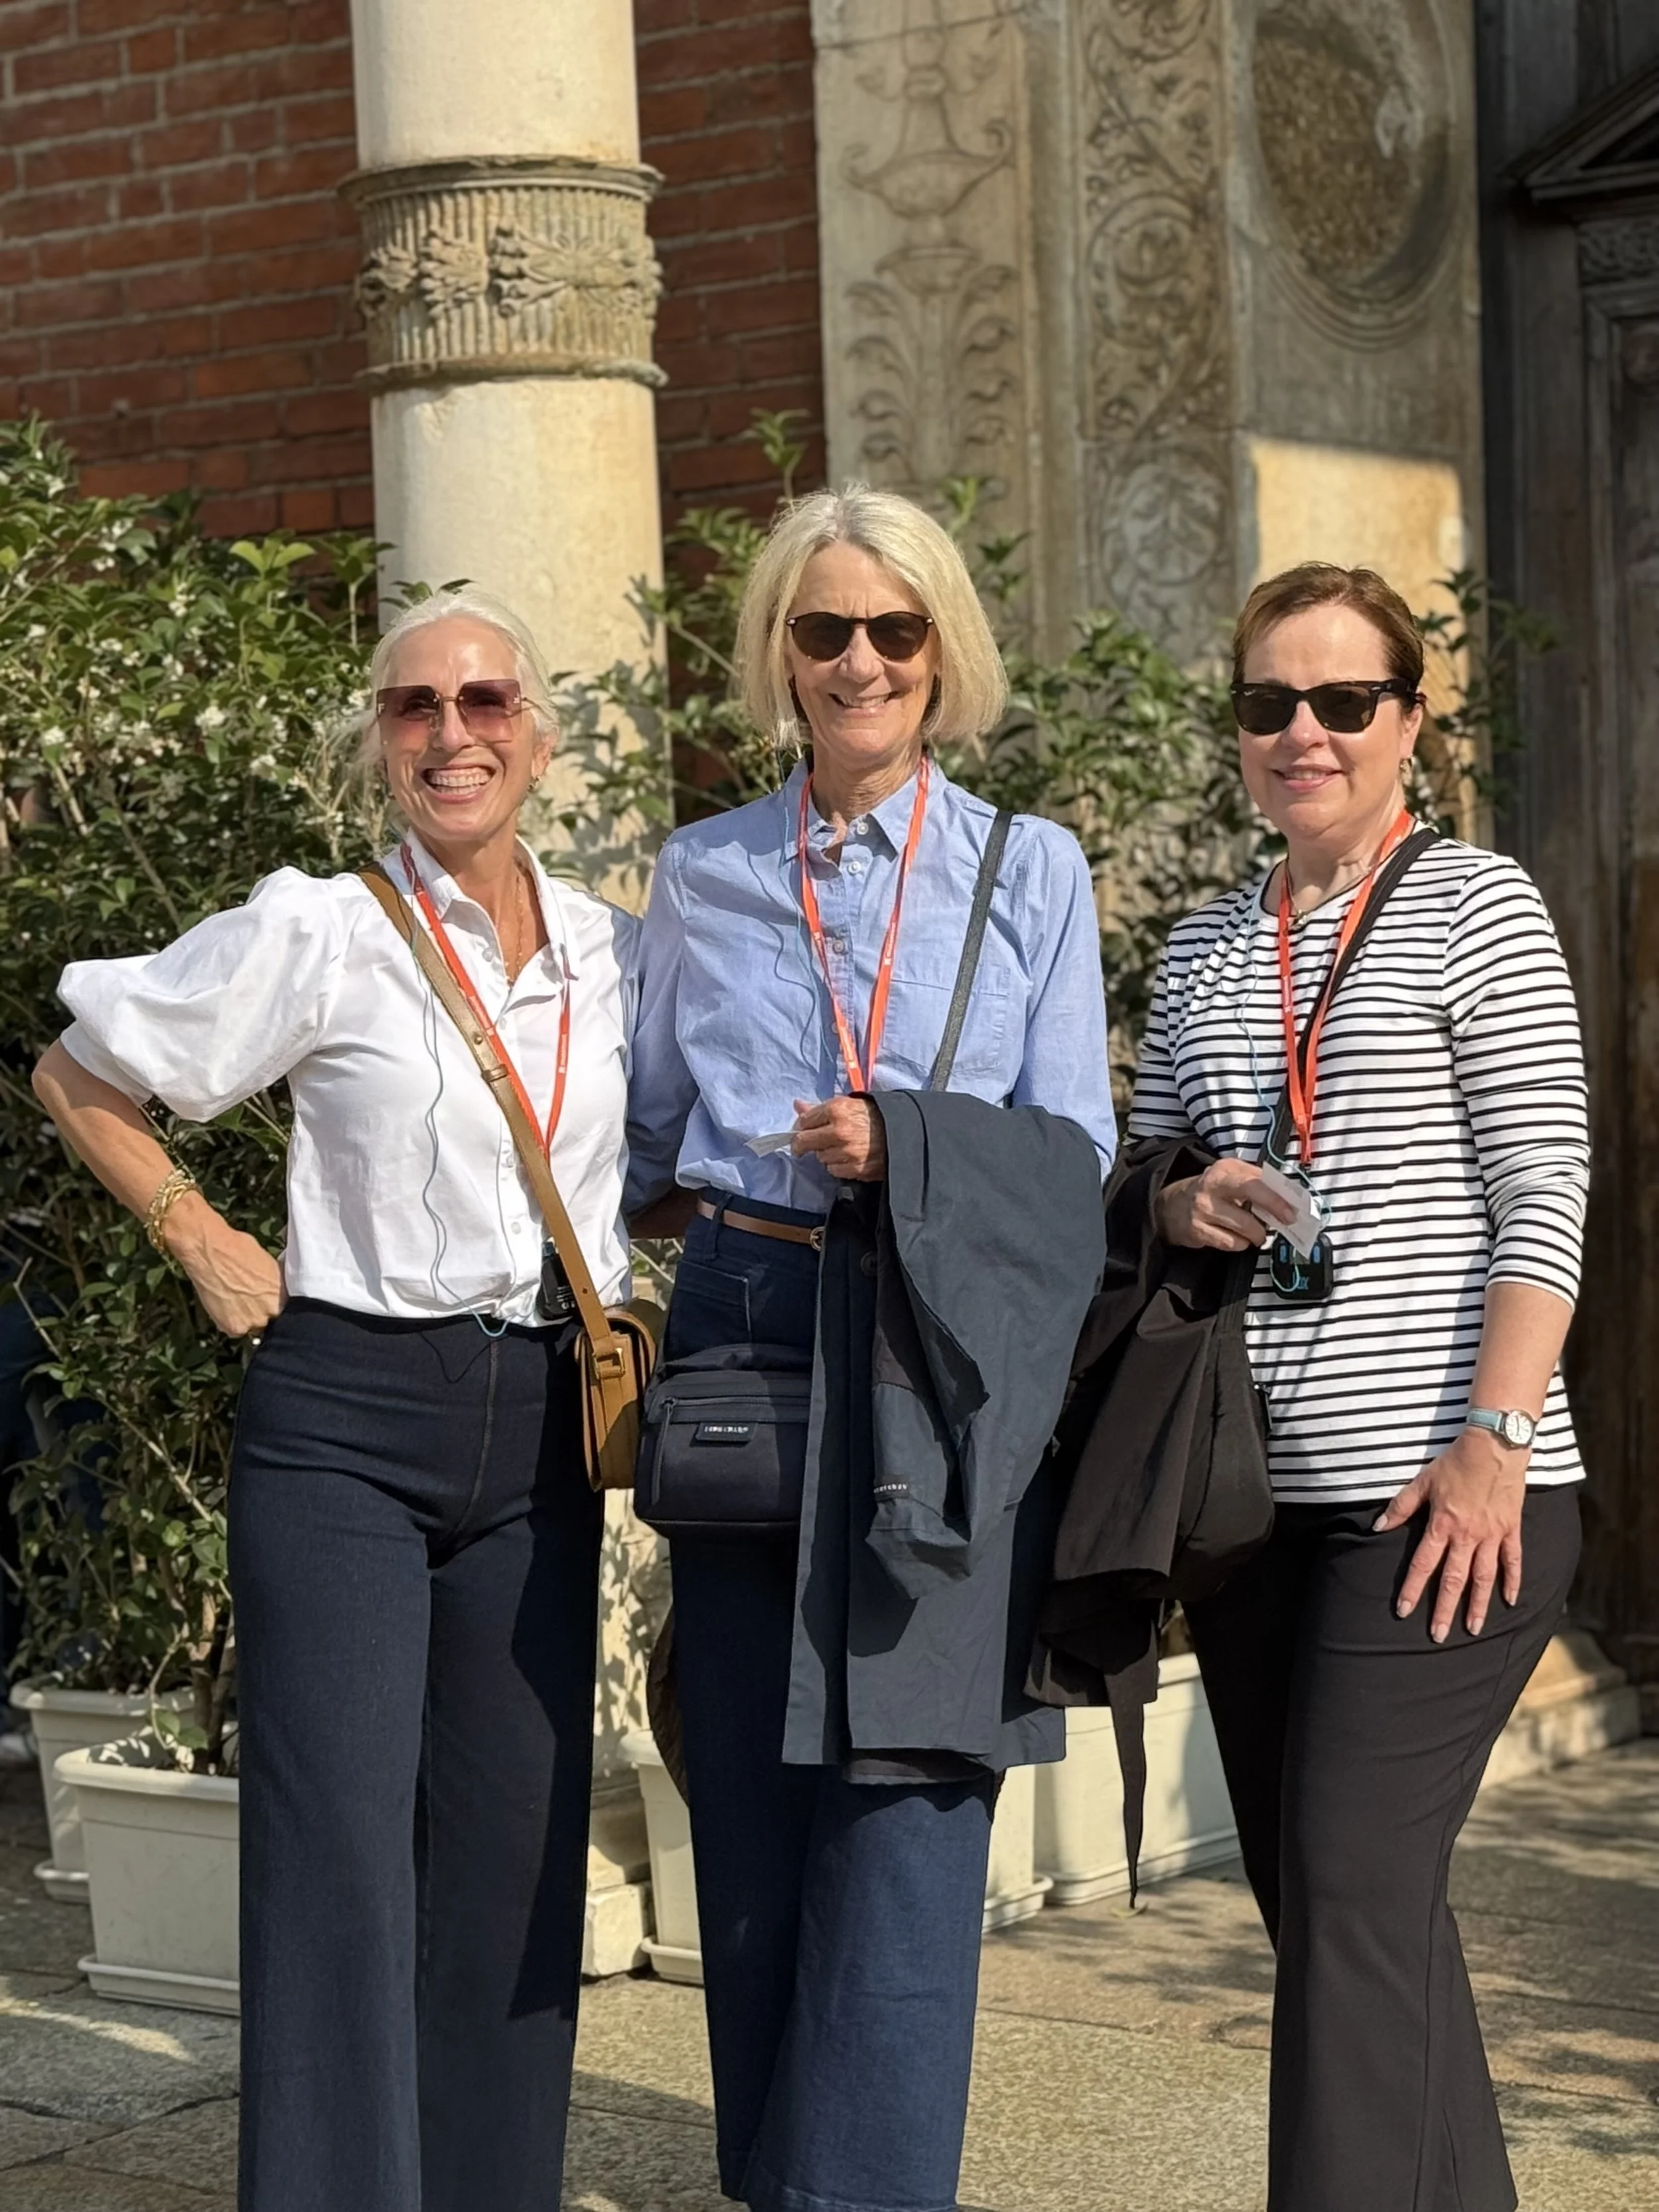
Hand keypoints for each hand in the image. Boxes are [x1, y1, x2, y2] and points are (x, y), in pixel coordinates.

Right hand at [165, 1192, 285, 1338]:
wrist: (210, 1252)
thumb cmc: (238, 1248)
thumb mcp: (268, 1263)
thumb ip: (273, 1283)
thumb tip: (273, 1288)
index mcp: (284, 1293)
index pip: (285, 1309)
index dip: (274, 1306)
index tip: (265, 1302)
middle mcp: (272, 1310)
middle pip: (269, 1319)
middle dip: (260, 1312)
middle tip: (247, 1300)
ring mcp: (253, 1321)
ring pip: (251, 1325)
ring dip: (245, 1318)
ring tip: (233, 1300)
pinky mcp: (234, 1327)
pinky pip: (234, 1330)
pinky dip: (228, 1321)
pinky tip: (223, 1304)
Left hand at [790, 1096, 886, 1181]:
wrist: (904, 1133)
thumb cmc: (875, 1116)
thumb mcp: (848, 1105)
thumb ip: (820, 1108)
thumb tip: (797, 1105)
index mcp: (837, 1110)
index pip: (804, 1121)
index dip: (801, 1125)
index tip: (803, 1129)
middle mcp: (840, 1132)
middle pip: (804, 1142)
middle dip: (802, 1143)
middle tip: (806, 1144)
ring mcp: (847, 1153)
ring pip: (820, 1157)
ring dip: (825, 1153)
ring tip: (839, 1146)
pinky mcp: (855, 1169)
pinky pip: (833, 1169)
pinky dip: (837, 1164)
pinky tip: (848, 1157)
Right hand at [1155, 1158, 1295, 1251]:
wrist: (1171, 1206)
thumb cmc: (1211, 1192)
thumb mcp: (1231, 1177)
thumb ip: (1258, 1182)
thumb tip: (1289, 1196)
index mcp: (1224, 1169)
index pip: (1258, 1180)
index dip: (1279, 1196)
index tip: (1295, 1209)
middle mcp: (1212, 1185)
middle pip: (1252, 1193)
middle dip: (1275, 1209)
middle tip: (1287, 1222)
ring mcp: (1203, 1209)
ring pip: (1246, 1227)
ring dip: (1257, 1234)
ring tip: (1254, 1232)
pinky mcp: (1197, 1231)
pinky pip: (1232, 1244)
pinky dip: (1240, 1244)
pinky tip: (1236, 1237)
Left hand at [1374, 1427, 1527, 1639]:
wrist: (1494, 1446)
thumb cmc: (1455, 1462)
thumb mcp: (1423, 1481)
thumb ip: (1401, 1507)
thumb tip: (1378, 1527)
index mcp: (1443, 1525)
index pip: (1424, 1564)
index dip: (1413, 1589)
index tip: (1405, 1611)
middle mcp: (1468, 1536)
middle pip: (1454, 1580)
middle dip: (1445, 1610)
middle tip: (1438, 1636)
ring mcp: (1492, 1535)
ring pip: (1484, 1577)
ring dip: (1477, 1605)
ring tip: (1473, 1629)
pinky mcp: (1511, 1529)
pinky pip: (1513, 1561)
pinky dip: (1512, 1581)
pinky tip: (1509, 1601)